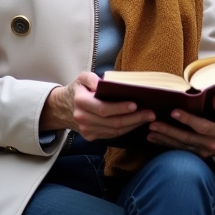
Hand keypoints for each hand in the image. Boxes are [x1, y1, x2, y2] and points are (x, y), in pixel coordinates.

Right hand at [41, 72, 155, 139]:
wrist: (63, 108)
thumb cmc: (78, 90)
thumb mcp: (82, 78)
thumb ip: (91, 78)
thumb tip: (104, 84)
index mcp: (81, 102)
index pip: (103, 109)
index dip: (119, 108)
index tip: (135, 105)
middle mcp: (83, 118)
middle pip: (112, 122)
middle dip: (134, 118)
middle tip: (151, 113)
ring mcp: (87, 130)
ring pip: (114, 131)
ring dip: (133, 125)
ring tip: (148, 117)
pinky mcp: (92, 136)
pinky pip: (112, 135)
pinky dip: (127, 129)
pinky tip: (138, 122)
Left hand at [146, 94, 214, 158]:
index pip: (201, 126)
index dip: (187, 119)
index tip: (173, 112)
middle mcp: (210, 144)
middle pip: (186, 138)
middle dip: (168, 131)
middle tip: (153, 124)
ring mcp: (204, 151)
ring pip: (181, 146)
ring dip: (164, 139)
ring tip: (150, 133)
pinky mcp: (199, 155)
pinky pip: (181, 150)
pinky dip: (167, 145)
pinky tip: (155, 139)